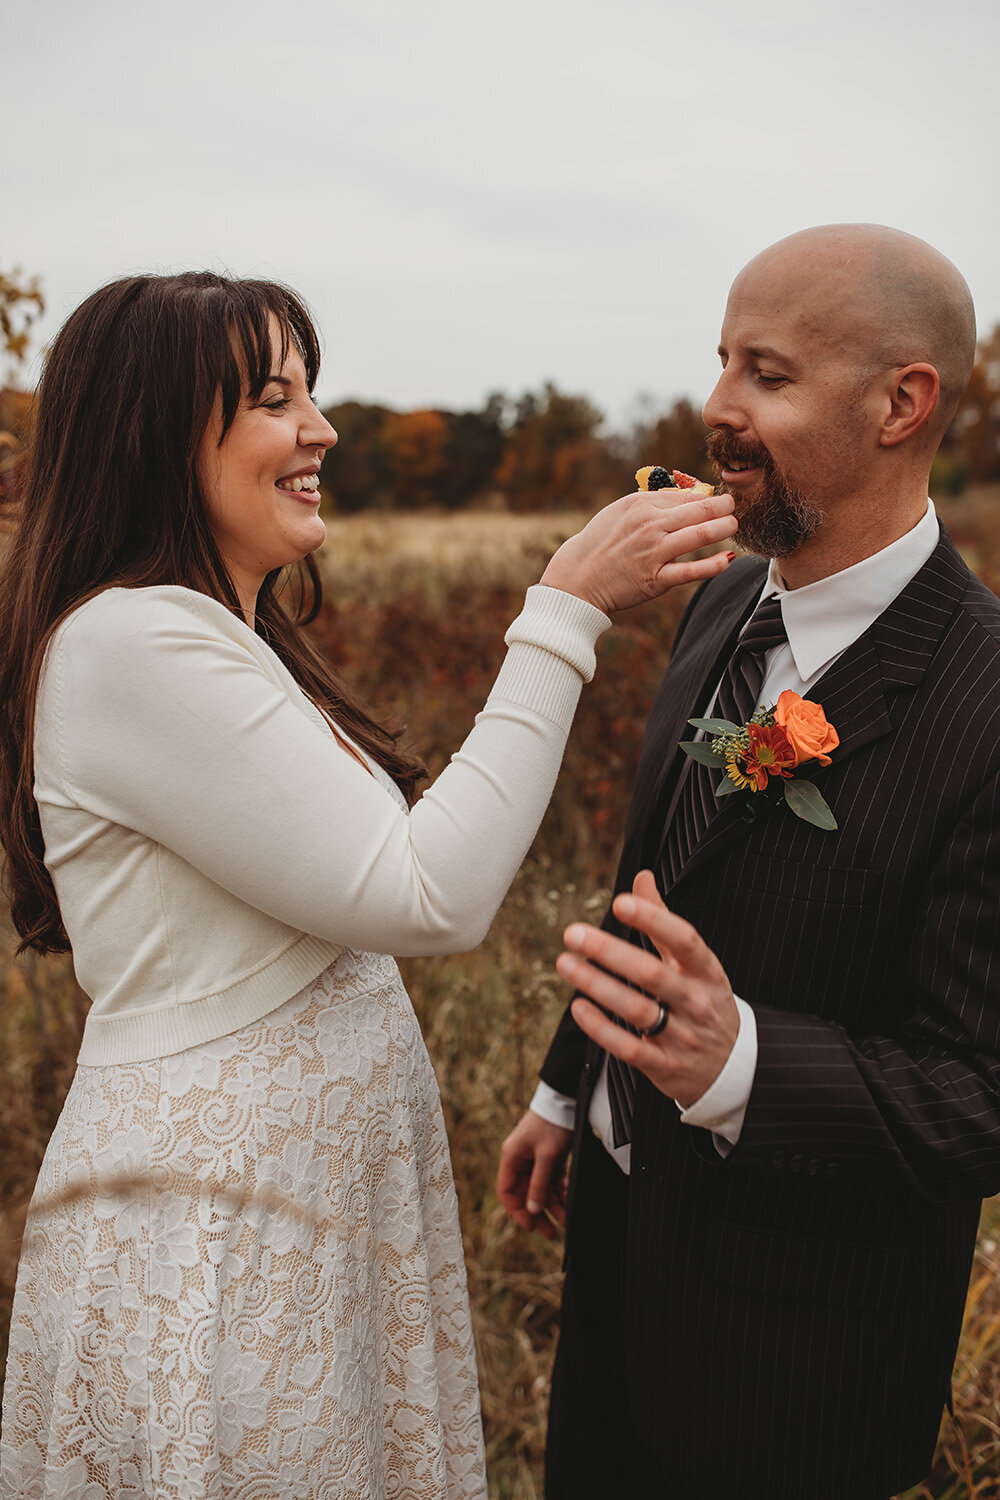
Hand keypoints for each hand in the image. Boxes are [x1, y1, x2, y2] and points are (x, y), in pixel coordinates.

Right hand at [497, 1108, 572, 1239]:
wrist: (565, 1101)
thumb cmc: (552, 1125)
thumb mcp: (547, 1157)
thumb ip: (539, 1184)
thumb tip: (532, 1210)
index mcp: (511, 1158)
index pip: (507, 1192)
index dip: (517, 1211)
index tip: (531, 1226)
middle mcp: (520, 1160)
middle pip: (525, 1193)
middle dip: (538, 1213)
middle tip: (551, 1232)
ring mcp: (534, 1159)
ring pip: (540, 1189)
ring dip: (552, 1205)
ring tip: (565, 1220)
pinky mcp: (549, 1157)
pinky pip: (551, 1180)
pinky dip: (559, 1191)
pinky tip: (569, 1201)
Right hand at [539, 488, 736, 613]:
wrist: (577, 578)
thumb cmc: (599, 543)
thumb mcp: (620, 512)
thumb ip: (650, 502)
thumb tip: (682, 496)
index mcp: (640, 504)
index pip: (685, 496)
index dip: (707, 497)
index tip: (717, 500)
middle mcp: (649, 525)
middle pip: (698, 511)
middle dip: (723, 507)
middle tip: (734, 506)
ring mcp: (654, 552)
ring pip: (699, 536)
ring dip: (723, 529)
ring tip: (734, 526)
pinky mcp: (656, 579)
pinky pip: (691, 571)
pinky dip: (713, 565)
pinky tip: (727, 559)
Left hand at [556, 870, 738, 1108]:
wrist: (733, 1067)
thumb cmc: (705, 1002)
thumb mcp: (696, 963)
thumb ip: (664, 921)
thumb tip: (642, 878)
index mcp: (707, 972)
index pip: (684, 940)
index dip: (654, 920)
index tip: (621, 903)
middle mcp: (696, 1002)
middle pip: (652, 974)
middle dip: (609, 952)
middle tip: (573, 934)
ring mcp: (682, 1036)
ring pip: (636, 1009)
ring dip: (596, 985)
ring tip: (566, 963)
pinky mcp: (664, 1066)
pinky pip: (629, 1047)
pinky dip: (601, 1028)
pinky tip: (579, 1007)